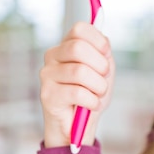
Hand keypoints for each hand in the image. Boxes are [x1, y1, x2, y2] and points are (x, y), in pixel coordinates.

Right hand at [39, 22, 114, 147]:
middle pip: (78, 47)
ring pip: (79, 72)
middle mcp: (53, 56)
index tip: (106, 53)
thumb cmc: (91, 93)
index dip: (98, 40)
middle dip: (100, 65)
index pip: (79, 29)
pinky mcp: (47, 94)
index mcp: (66, 45)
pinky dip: (92, 101)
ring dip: (98, 86)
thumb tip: (104, 40)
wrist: (78, 125)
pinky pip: (77, 93)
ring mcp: (47, 75)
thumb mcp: (103, 70)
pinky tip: (91, 105)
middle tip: (103, 78)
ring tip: (98, 94)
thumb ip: (103, 52)